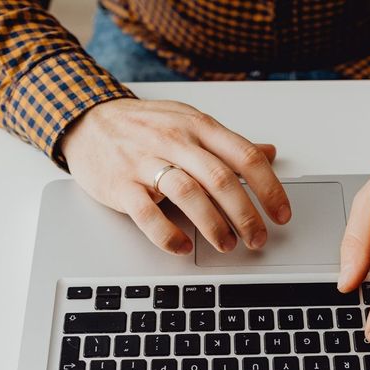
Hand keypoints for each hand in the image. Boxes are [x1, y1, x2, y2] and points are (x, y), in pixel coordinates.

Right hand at [60, 98, 290, 254]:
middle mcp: (176, 141)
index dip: (269, 189)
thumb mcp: (191, 123)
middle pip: (221, 179)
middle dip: (246, 215)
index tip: (281, 215)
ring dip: (214, 225)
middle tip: (258, 239)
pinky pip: (147, 214)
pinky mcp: (121, 186)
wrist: (88, 121)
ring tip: (227, 245)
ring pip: (188, 193)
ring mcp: (146, 162)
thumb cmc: (145, 127)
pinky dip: (168, 235)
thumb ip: (228, 143)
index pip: (245, 157)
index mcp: (198, 127)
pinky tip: (183, 247)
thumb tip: (269, 153)